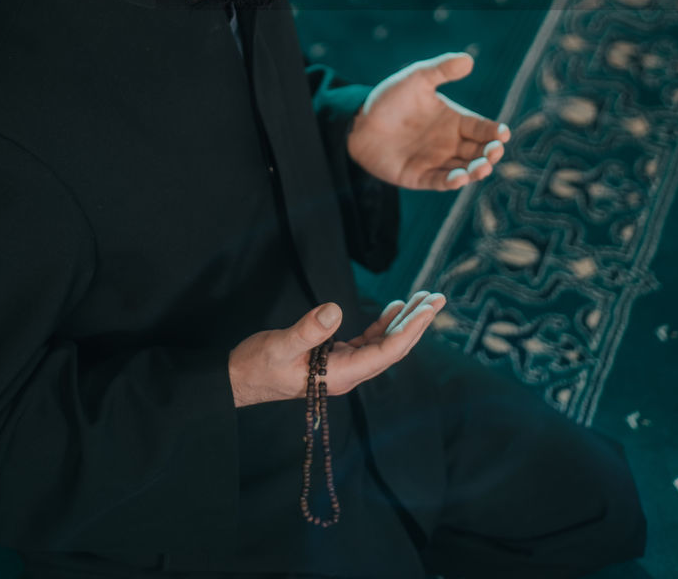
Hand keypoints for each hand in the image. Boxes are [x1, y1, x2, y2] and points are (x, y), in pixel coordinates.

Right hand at [227, 292, 444, 407]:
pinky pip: (369, 341)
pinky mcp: (335, 357)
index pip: (386, 352)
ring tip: (423, 298)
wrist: (240, 379)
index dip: (409, 330)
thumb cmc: (257, 366)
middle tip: (437, 298)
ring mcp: (343, 366)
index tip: (427, 310)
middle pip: (392, 348)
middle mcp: (349, 373)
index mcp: (340, 375)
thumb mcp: (279, 345)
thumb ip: (307, 330)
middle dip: (416, 323)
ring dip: (404, 321)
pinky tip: (395, 308)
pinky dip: (384, 323)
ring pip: (384, 344)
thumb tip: (334, 309)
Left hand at [346, 51, 510, 190]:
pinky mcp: (418, 176)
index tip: (503, 133)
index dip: (495, 132)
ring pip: (464, 170)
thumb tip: (468, 59)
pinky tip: (460, 177)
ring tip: (481, 166)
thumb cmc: (389, 98)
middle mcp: (449, 143)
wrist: (357, 120)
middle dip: (490, 153)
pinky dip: (451, 181)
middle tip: (494, 151)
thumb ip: (441, 70)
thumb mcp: (416, 79)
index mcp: (454, 121)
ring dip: (475, 170)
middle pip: (478, 152)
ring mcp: (435, 161)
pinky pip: (438, 181)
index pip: (482, 129)